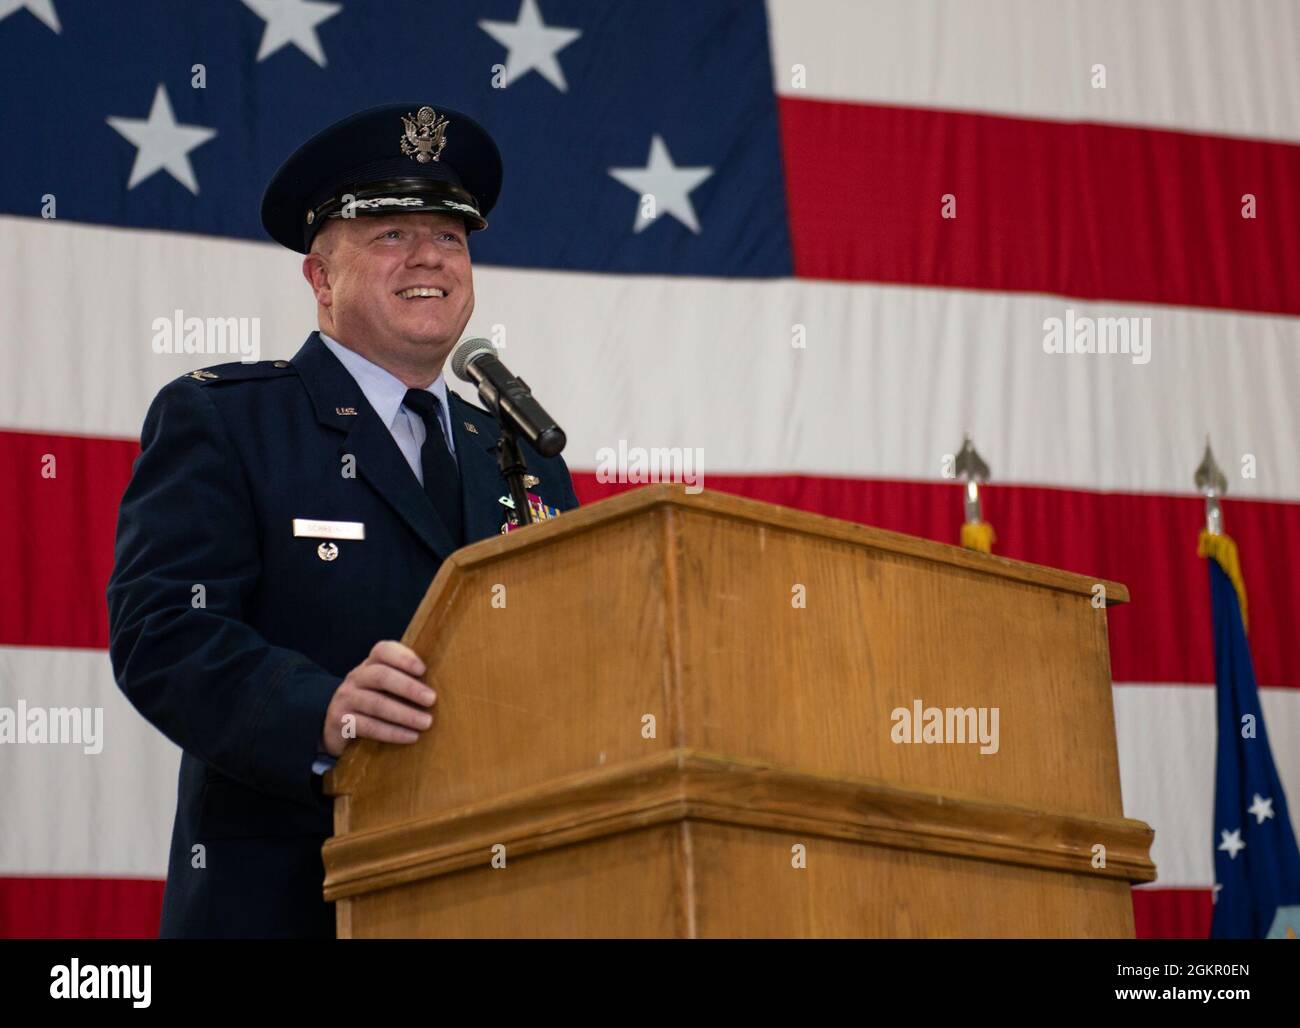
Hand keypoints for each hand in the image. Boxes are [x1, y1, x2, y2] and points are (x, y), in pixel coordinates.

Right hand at [320, 641, 435, 757]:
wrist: (338, 723)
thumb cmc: (375, 701)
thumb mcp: (387, 686)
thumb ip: (408, 680)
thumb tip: (448, 684)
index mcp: (370, 664)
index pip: (383, 650)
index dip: (404, 658)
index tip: (423, 670)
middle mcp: (356, 677)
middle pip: (381, 676)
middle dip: (408, 687)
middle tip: (432, 699)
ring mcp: (346, 698)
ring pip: (375, 703)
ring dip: (404, 714)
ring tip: (426, 722)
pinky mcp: (341, 721)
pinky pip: (368, 726)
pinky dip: (392, 732)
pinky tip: (410, 737)